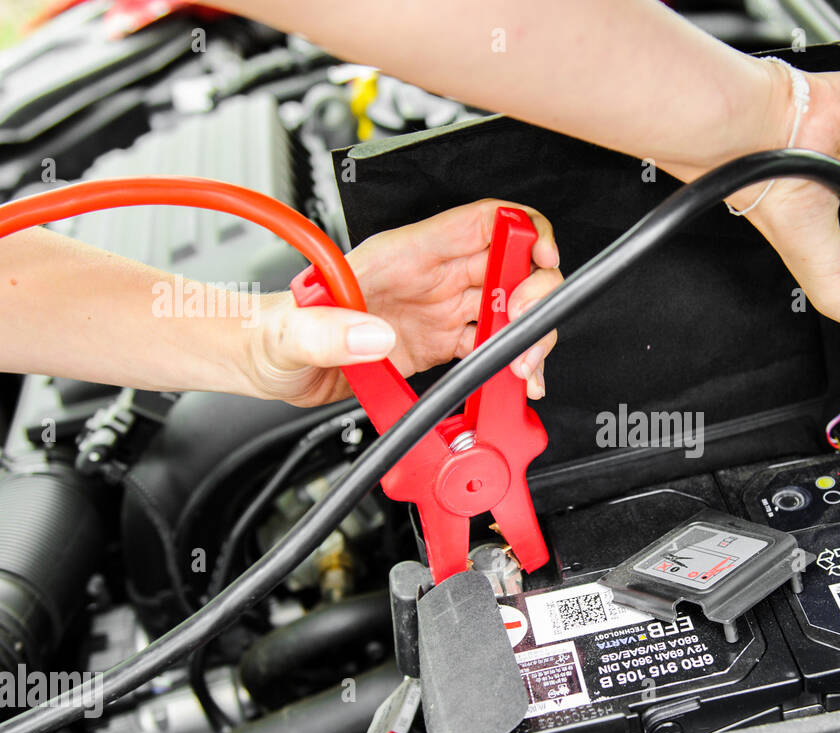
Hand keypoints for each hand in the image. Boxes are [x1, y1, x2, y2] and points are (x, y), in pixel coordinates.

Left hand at [243, 199, 562, 405]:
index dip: (523, 229)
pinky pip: (491, 346)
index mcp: (405, 254)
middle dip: (534, 294)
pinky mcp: (440, 344)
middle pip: (509, 265)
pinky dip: (511, 364)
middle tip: (527, 333)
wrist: (273, 364)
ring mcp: (440, 310)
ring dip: (527, 336)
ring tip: (522, 368)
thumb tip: (374, 335)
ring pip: (509, 307)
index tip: (542, 258)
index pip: (482, 221)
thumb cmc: (277, 333)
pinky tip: (514, 381)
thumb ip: (329, 331)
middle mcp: (431, 277)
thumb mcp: (293, 333)